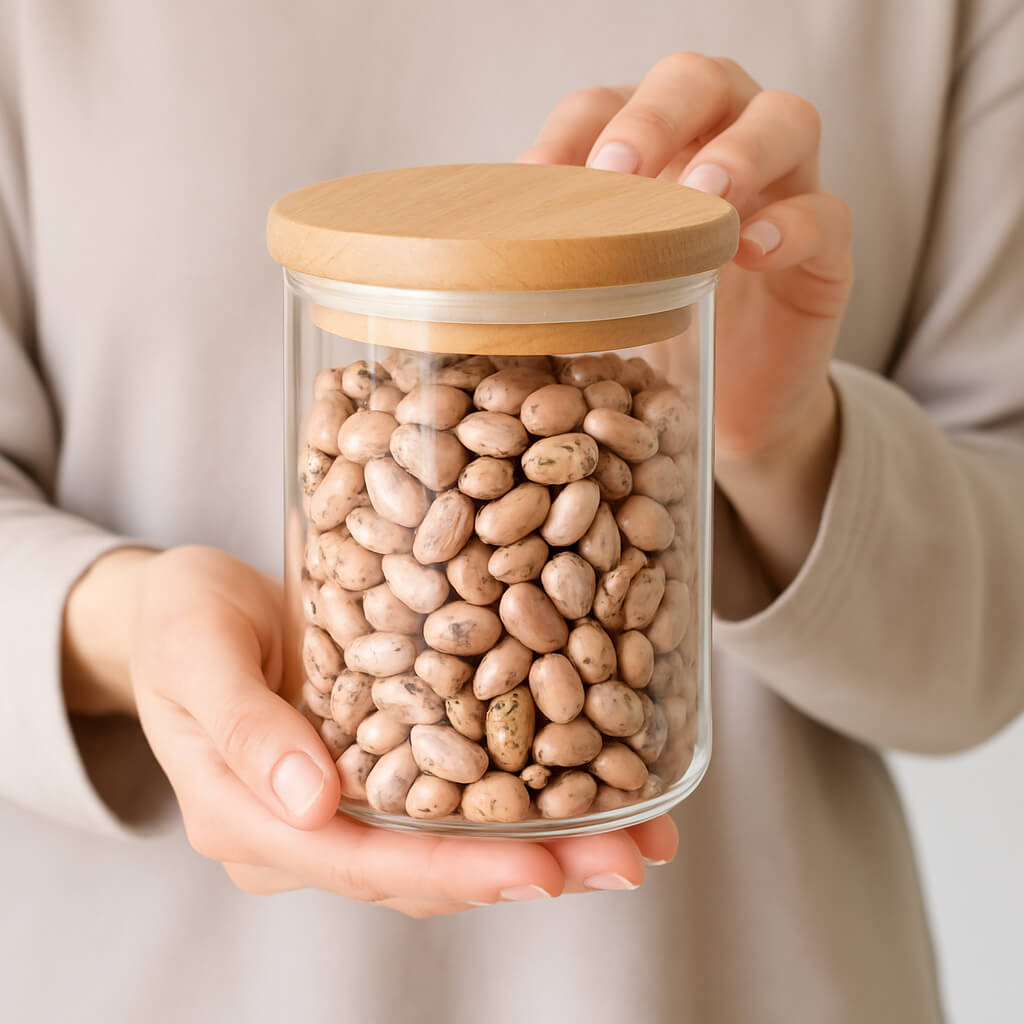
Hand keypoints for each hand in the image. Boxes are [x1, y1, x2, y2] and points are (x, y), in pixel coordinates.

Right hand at [66, 546, 677, 915]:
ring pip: (450, 843)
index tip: (545, 868)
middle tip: (626, 860)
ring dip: (545, 840)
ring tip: (637, 835)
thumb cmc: (180, 623)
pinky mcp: (378, 764)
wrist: (187, 607)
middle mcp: (308, 830)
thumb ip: (243, 726)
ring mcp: (347, 803)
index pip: (365, 864)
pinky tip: (588, 780)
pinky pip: (451, 796)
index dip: (457, 870)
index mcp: (253, 821)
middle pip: (426, 869)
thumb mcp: (194, 655)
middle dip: (530, 866)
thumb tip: (310, 802)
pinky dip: (519, 795)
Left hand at [520, 54, 852, 593]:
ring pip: (786, 119)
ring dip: (740, 149)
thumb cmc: (655, 346)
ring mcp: (783, 193)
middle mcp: (718, 151)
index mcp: (652, 158)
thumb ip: (551, 273)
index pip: (606, 108)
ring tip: (704, 193)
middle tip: (617, 168)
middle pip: (700, 81)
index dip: (571, 131)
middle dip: (656, 115)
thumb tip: (457, 271)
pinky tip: (753, 250)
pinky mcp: (826, 256)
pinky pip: (827, 216)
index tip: (532, 182)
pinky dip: (793, 225)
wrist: (730, 410)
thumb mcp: (595, 306)